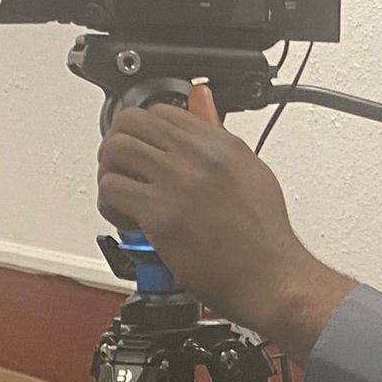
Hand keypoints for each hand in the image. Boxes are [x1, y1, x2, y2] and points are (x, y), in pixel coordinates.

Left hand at [96, 86, 354, 357]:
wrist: (271, 278)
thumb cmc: (264, 237)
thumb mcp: (250, 171)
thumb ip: (219, 137)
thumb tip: (203, 104)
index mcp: (220, 143)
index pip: (161, 111)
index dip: (144, 133)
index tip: (144, 153)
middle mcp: (198, 156)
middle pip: (130, 123)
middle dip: (118, 145)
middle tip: (125, 171)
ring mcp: (179, 182)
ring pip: (115, 151)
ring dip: (111, 174)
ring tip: (126, 198)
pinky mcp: (161, 214)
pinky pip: (112, 190)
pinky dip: (110, 206)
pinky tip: (130, 221)